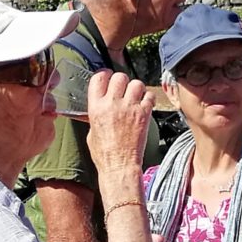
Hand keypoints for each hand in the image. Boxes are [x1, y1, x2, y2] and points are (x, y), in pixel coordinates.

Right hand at [83, 70, 154, 184]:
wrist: (119, 166)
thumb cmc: (104, 154)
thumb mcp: (91, 131)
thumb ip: (95, 115)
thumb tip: (99, 107)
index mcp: (96, 107)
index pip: (99, 77)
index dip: (105, 75)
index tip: (108, 78)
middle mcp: (112, 104)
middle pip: (119, 77)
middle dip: (122, 81)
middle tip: (123, 89)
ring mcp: (129, 108)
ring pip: (136, 83)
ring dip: (136, 88)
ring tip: (135, 97)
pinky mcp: (144, 114)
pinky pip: (149, 96)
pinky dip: (148, 98)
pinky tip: (144, 105)